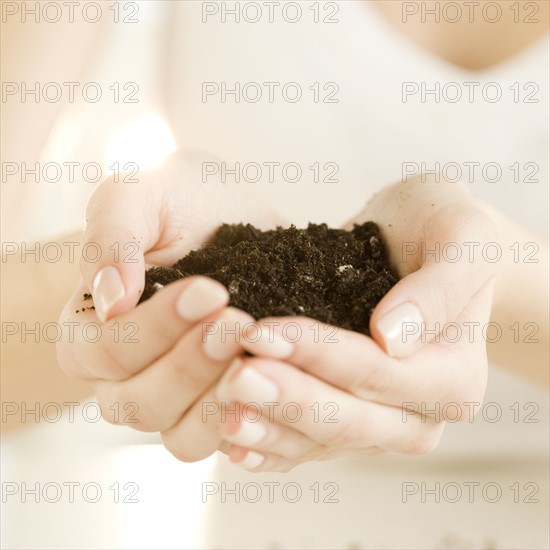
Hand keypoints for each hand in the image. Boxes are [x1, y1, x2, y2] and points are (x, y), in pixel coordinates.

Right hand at [57, 150, 285, 459]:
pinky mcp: (217, 403)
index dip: (153, 329)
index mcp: (91, 326)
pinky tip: (276, 382)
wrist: (237, 214)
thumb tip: (109, 300)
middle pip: (138, 404)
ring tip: (259, 349)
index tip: (209, 289)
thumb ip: (113, 235)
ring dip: (220, 397)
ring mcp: (174, 396)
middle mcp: (124, 373)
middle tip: (238, 319)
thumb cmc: (182, 199)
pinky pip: (226, 440)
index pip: (101, 353)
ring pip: (179, 437)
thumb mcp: (143, 194)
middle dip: (191, 364)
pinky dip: (251, 420)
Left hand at [211, 174, 497, 470]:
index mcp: (453, 379)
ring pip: (320, 442)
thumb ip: (440, 287)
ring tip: (222, 409)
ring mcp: (378, 426)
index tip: (262, 331)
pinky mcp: (343, 423)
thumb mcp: (462, 237)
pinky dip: (269, 445)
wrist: (420, 246)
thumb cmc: (438, 232)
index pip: (377, 373)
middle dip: (288, 398)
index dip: (318, 355)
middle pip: (347, 420)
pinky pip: (305, 446)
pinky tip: (230, 441)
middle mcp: (418, 416)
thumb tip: (393, 338)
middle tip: (234, 378)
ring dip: (269, 428)